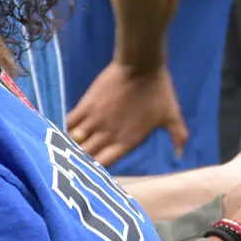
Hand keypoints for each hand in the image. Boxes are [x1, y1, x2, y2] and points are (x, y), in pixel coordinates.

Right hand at [67, 63, 186, 167]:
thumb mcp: (172, 116)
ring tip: (63, 152)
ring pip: (74, 142)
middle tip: (72, 166)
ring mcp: (95, 121)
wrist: (141, 66)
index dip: (96, 172)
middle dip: (79, 163)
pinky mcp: (85, 106)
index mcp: (128, 141)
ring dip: (69, 148)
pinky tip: (60, 134)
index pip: (106, 165)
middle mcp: (108, 135)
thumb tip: (180, 156)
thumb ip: (177, 137)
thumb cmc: (158, 91)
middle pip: (86, 156)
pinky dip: (64, 130)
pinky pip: (69, 123)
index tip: (90, 175)